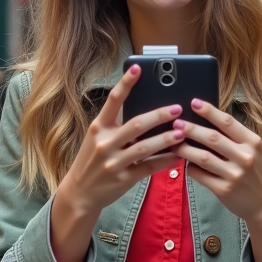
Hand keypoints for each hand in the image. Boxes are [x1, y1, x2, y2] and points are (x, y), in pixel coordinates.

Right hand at [50, 65, 183, 261]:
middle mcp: (105, 143)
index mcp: (98, 128)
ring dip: (165, 139)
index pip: (113, 101)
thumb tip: (145, 107)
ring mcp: (114, 163)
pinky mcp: (123, 179)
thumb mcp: (97, 138)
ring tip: (182, 132)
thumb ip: (116, 125)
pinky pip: (148, 168)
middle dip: (159, 115)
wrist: (79, 193)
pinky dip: (165, 161)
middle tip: (178, 108)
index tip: (138, 68)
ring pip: (144, 148)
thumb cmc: (93, 160)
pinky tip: (178, 156)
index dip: (125, 83)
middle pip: (135, 125)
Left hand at [174, 100, 261, 261]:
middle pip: (212, 138)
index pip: (228, 122)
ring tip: (174, 143)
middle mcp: (245, 157)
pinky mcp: (224, 190)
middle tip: (176, 123)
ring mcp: (234, 175)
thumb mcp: (252, 151)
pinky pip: (200, 175)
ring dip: (185, 149)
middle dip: (191, 129)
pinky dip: (190, 167)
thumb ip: (234, 137)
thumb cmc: (255, 173)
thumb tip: (205, 120)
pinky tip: (185, 163)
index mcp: (252, 142)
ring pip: (202, 157)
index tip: (194, 103)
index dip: (209, 111)